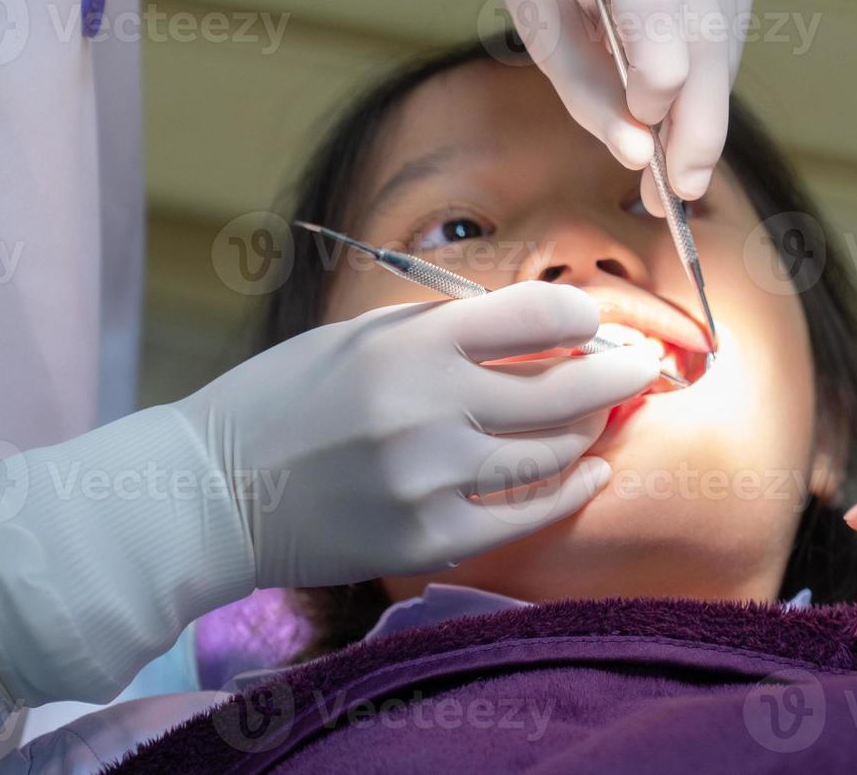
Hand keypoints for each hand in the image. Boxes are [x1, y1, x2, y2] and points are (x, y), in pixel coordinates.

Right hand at [176, 280, 659, 588]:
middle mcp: (428, 407)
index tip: (595, 327)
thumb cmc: (287, 399)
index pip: (537, 317)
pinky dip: (570, 489)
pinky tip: (590, 472)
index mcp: (410, 344)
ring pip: (552, 452)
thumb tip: (542, 330)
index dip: (583, 320)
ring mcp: (431, 479)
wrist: (213, 492)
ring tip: (601, 418)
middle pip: (564, 389)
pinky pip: (527, 514)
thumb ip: (447, 331)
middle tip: (642, 369)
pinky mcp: (429, 539)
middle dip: (618, 375)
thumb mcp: (360, 336)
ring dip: (589, 430)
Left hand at [490, 0, 758, 209]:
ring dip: (705, 107)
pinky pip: (735, 24)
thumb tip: (638, 155)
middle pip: (702, 28)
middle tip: (680, 190)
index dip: (659, 72)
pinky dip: (712, 74)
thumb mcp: (538, 25)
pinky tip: (683, 95)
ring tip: (674, 159)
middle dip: (696, 122)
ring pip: (726, 35)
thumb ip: (585, 92)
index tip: (650, 137)